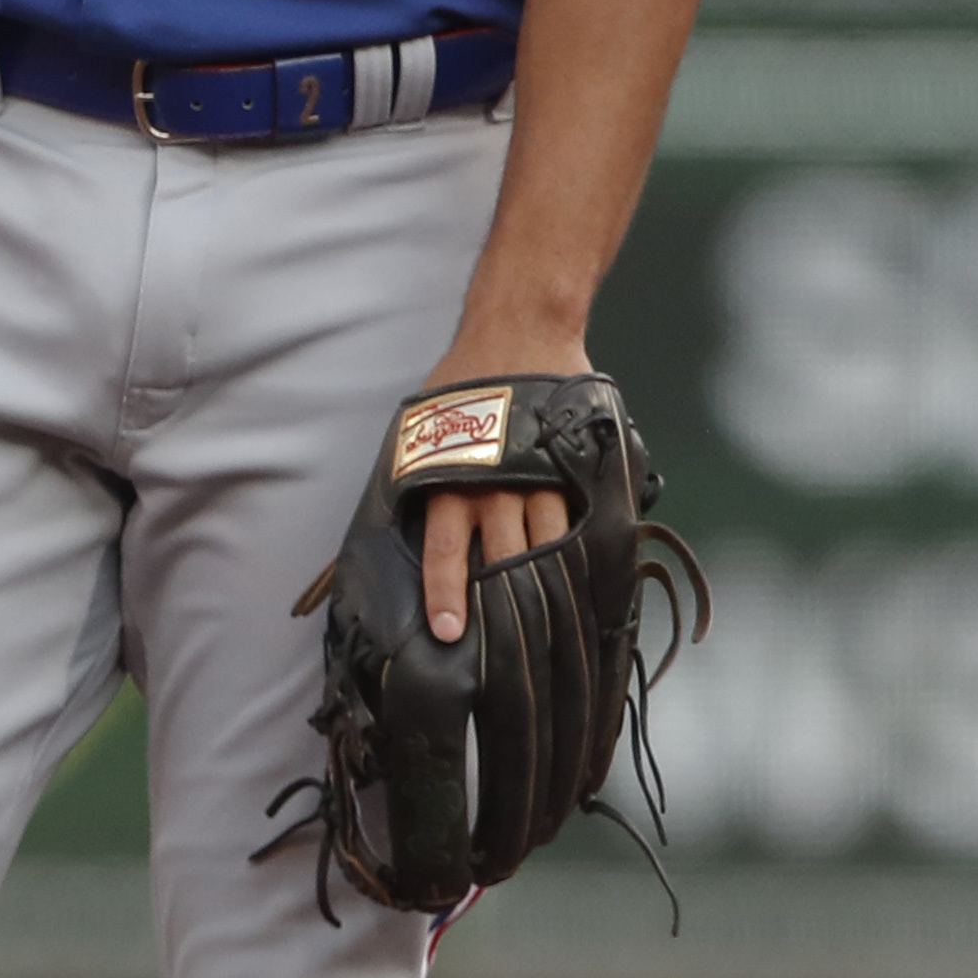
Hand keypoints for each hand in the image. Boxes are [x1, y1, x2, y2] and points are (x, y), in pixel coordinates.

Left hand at [411, 328, 583, 645]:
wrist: (519, 332)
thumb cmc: (464, 384)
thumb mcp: (421, 428)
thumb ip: (414, 477)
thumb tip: (388, 521)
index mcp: (454, 477)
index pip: (448, 549)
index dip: (446, 594)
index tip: (448, 633)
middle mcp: (497, 482)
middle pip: (505, 556)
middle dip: (507, 602)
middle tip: (509, 646)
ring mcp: (541, 475)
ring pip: (549, 542)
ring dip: (549, 581)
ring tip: (554, 620)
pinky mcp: (573, 465)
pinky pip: (582, 515)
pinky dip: (584, 546)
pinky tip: (590, 573)